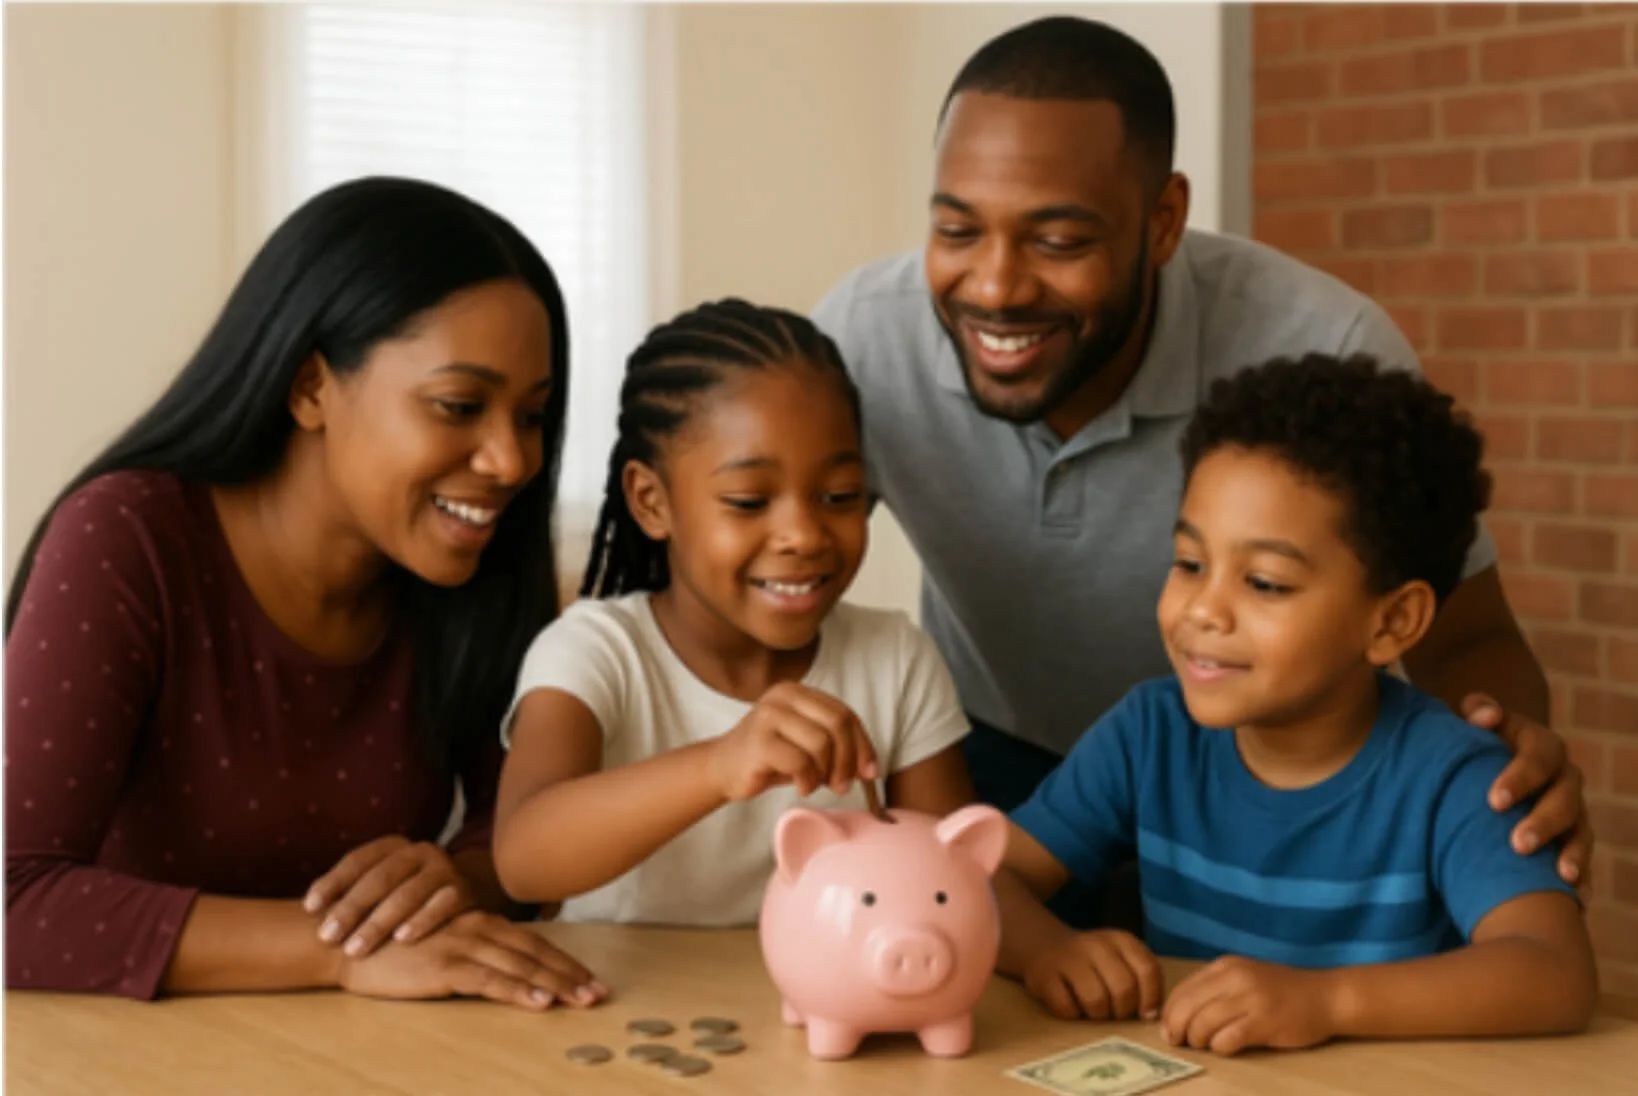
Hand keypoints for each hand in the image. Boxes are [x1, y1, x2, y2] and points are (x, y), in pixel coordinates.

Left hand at [305, 836, 473, 957]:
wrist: (465, 891)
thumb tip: (309, 910)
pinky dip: (422, 921)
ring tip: (355, 948)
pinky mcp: (463, 891)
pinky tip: (402, 939)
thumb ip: (351, 892)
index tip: (309, 908)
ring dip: (378, 923)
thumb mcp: (382, 885)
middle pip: (381, 878)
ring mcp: (444, 869)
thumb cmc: (408, 895)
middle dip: (351, 909)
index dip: (332, 882)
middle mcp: (420, 851)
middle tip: (327, 937)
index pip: (358, 860)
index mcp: (394, 845)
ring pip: (408, 894)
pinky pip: (442, 905)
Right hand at [339, 909, 608, 1009]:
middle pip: (536, 953)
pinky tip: (540, 1002)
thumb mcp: (440, 944)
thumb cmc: (391, 947)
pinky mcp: (444, 965)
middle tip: (600, 993)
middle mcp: (477, 929)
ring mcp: (462, 945)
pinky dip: (518, 991)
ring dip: (556, 984)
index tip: (590, 978)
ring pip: (521, 966)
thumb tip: (503, 970)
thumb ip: (471, 951)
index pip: (532, 943)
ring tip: (583, 999)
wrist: (346, 941)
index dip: (563, 961)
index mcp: (479, 923)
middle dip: (570, 973)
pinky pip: (489, 980)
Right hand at [708, 682, 879, 801]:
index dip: (863, 744)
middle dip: (848, 759)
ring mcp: (769, 715)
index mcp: (799, 692)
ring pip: (821, 742)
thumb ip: (837, 747)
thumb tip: (870, 768)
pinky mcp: (759, 740)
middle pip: (838, 722)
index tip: (870, 772)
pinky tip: (800, 786)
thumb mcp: (807, 747)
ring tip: (814, 783)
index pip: (845, 713)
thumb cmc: (770, 759)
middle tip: (842, 785)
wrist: (722, 769)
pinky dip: (807, 781)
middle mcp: (784, 696)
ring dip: (825, 772)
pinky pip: (800, 762)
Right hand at [1021, 928, 1163, 1021]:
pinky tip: (1070, 1003)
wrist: (1043, 944)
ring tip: (1092, 1008)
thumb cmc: (1092, 962)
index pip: (1148, 970)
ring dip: (1097, 1015)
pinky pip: (1067, 1008)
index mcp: (1120, 940)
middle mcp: (1096, 945)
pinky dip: (1072, 1014)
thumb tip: (1151, 1015)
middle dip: (1122, 1010)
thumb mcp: (1121, 958)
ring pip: (1096, 1001)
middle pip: (1124, 989)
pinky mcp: (1043, 975)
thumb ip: (1142, 980)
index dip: (1150, 998)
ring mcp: (1068, 958)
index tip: (1143, 1012)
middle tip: (1113, 1011)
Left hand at [1160, 955, 1336, 1055]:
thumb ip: (1214, 990)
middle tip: (1177, 1042)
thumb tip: (1178, 1013)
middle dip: (1176, 1029)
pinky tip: (1226, 1047)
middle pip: (1188, 1007)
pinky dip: (1220, 1047)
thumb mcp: (1243, 977)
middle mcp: (1235, 978)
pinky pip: (1228, 1039)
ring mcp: (1251, 999)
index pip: (1183, 990)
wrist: (1326, 996)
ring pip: (1203, 1024)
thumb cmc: (1281, 991)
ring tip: (1204, 1045)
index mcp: (1225, 966)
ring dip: (1197, 1040)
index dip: (1169, 1013)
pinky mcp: (1265, 1022)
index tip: (1167, 1029)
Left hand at [1462, 693, 1592, 895]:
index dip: (1520, 776)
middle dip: (1544, 821)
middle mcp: (1563, 778)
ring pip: (1581, 832)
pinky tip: (1579, 901)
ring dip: (1572, 853)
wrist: (1488, 767)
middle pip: (1565, 799)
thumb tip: (1483, 714)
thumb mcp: (1473, 724)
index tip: (1493, 801)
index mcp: (1541, 745)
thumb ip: (1477, 711)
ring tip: (1562, 876)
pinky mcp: (1573, 840)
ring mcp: (1574, 811)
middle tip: (1517, 844)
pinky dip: (1583, 881)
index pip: (1539, 754)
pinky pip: (1584, 860)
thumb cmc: (1473, 746)